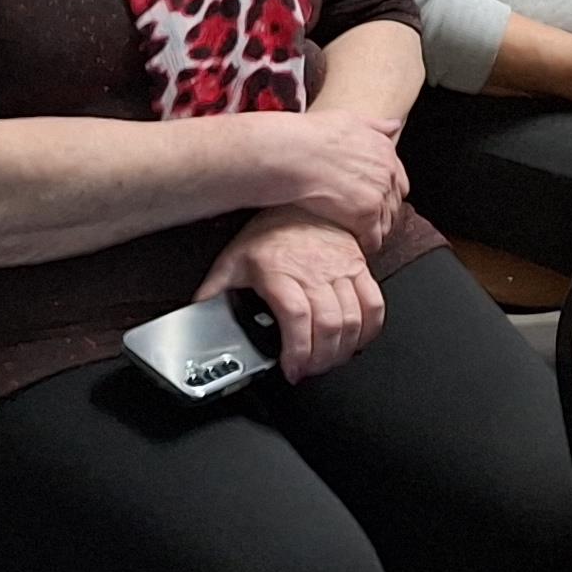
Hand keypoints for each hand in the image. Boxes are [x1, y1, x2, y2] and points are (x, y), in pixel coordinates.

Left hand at [201, 209, 384, 379]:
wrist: (301, 200)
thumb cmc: (269, 230)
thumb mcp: (233, 260)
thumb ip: (214, 291)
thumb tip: (196, 316)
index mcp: (281, 273)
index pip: (297, 317)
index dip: (298, 350)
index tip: (292, 369)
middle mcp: (314, 272)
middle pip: (329, 325)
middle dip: (321, 360)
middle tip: (309, 371)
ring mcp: (341, 269)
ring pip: (354, 318)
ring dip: (344, 350)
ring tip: (329, 361)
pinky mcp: (360, 267)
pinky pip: (375, 303)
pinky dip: (370, 329)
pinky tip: (356, 340)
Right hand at [246, 110, 407, 243]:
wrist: (292, 152)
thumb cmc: (311, 135)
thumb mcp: (348, 120)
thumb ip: (374, 125)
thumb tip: (396, 125)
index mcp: (385, 151)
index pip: (398, 181)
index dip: (385, 194)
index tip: (372, 201)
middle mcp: (387, 172)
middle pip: (394, 203)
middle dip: (382, 213)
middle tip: (364, 223)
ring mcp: (378, 193)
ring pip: (386, 222)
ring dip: (375, 230)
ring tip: (358, 236)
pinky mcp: (365, 214)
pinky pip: (373, 238)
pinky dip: (366, 244)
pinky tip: (354, 246)